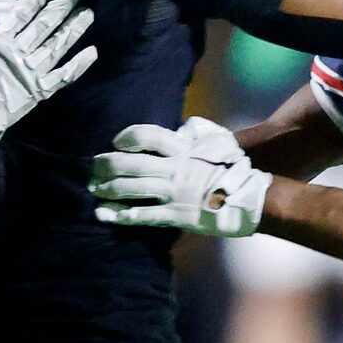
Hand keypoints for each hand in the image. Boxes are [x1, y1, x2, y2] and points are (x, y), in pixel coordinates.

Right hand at [0, 0, 96, 158]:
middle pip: (46, 23)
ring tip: (88, 12)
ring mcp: (32, 71)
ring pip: (58, 45)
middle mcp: (20, 52)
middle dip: (62, 4)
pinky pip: (63, 77)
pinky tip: (93, 52)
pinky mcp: (39, 92)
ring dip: (75, 27)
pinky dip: (79, 65)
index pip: (23, 11)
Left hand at [90, 121, 269, 236]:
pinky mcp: (175, 215)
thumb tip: (185, 126)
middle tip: (94, 167)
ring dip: (109, 189)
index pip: (148, 136)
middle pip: (132, 163)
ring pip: (133, 188)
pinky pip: (143, 215)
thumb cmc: (234, 168)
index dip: (128, 137)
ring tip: (94, 190)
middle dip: (108, 165)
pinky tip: (105, 214)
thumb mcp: (219, 140)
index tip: (116, 141)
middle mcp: (174, 169)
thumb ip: (198, 131)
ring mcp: (174, 194)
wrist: (249, 198)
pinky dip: (122, 215)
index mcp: (183, 149)